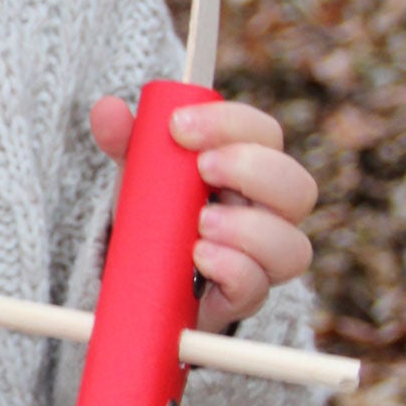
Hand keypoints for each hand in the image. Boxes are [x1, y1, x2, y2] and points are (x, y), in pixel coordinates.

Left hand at [89, 96, 315, 334]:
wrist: (147, 269)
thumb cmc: (159, 204)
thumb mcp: (141, 168)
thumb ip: (126, 138)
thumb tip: (108, 109)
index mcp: (250, 164)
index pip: (263, 133)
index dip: (230, 123)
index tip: (179, 126)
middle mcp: (270, 211)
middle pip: (297, 187)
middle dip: (251, 170)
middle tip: (202, 167)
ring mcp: (263, 258)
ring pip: (292, 246)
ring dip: (247, 229)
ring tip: (201, 223)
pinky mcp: (244, 296)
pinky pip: (257, 286)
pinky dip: (231, 269)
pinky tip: (199, 257)